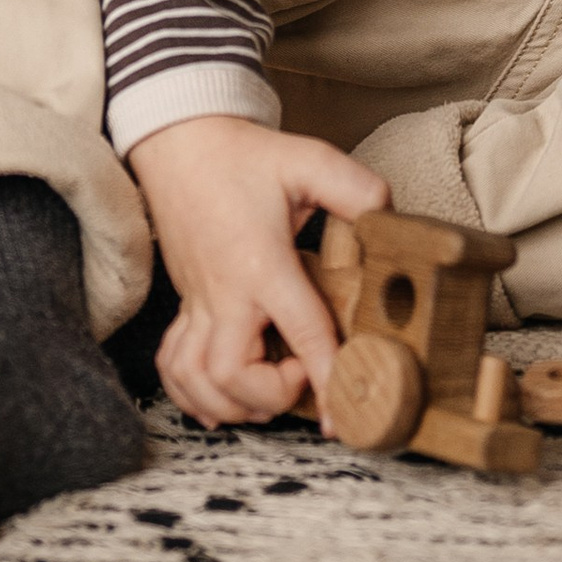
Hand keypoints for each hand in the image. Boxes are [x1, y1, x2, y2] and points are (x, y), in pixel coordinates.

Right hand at [128, 115, 390, 428]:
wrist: (181, 143)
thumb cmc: (243, 156)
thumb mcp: (307, 159)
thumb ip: (356, 188)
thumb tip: (389, 218)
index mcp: (261, 264)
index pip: (300, 332)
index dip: (325, 379)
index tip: (339, 418)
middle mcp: (223, 293)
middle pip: (231, 375)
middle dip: (271, 395)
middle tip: (303, 373)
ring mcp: (197, 304)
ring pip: (196, 380)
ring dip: (231, 404)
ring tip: (266, 394)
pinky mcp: (184, 305)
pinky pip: (172, 366)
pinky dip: (193, 394)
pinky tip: (220, 400)